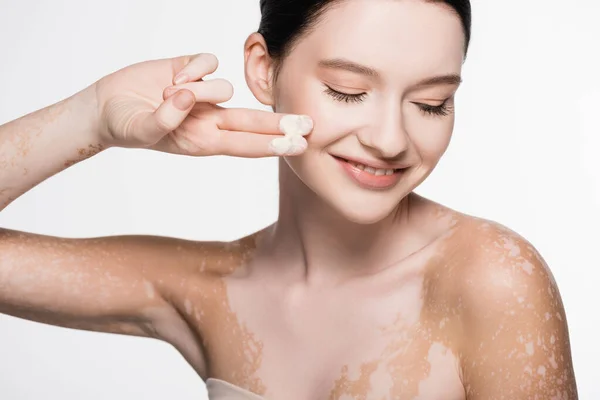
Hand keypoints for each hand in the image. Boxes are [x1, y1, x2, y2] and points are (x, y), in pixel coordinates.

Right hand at [93, 53, 312, 156]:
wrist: (105, 105)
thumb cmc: (124, 125)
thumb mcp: (142, 130)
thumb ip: (164, 119)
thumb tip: (187, 96)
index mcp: (203, 141)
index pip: (244, 144)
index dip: (270, 144)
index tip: (295, 146)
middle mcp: (209, 119)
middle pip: (253, 121)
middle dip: (280, 124)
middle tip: (309, 127)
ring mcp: (203, 95)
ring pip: (223, 86)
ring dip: (198, 88)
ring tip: (168, 95)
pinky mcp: (194, 70)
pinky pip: (208, 62)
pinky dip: (191, 68)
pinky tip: (173, 77)